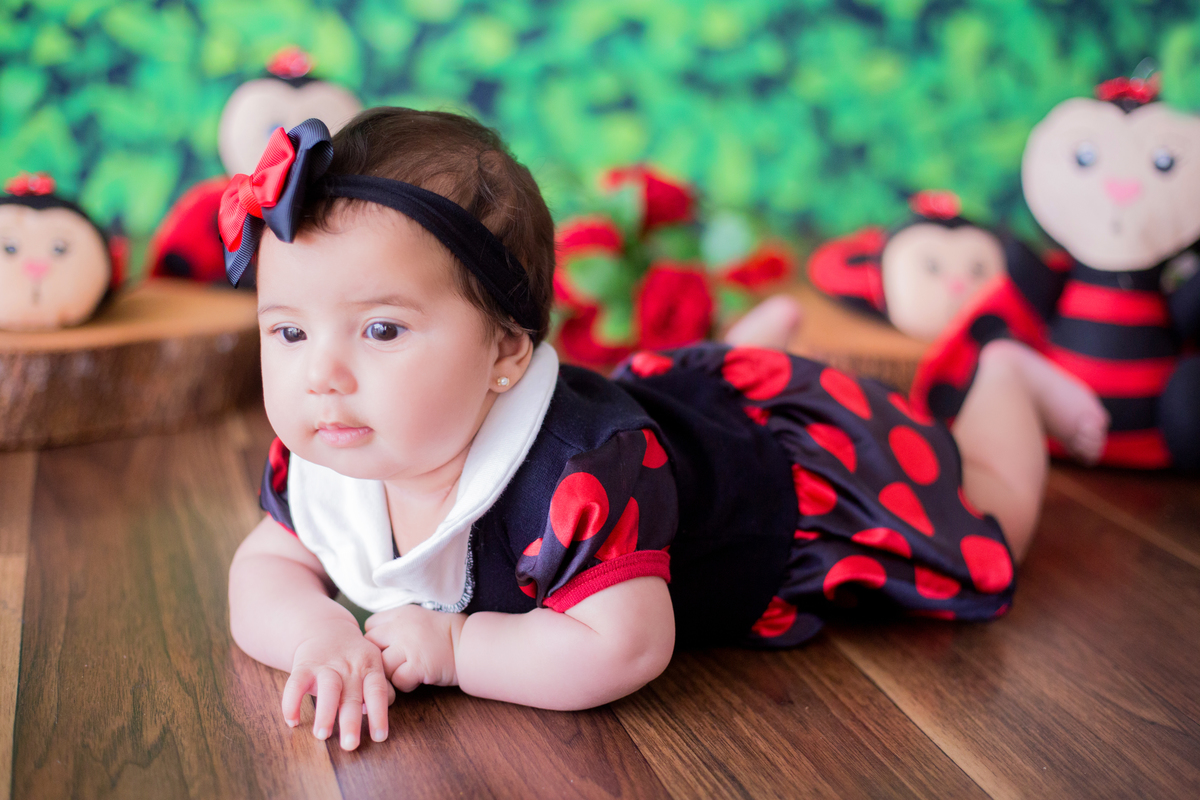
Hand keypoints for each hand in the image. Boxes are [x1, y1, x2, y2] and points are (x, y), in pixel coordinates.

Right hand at [281, 620, 395, 750]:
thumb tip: (374, 714)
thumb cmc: (354, 657)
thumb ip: (377, 688)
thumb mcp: (372, 664)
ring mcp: (326, 665)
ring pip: (327, 689)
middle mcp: (349, 667)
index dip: (379, 714)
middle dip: (351, 722)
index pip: (377, 691)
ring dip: (325, 713)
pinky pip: (296, 684)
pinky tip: (292, 721)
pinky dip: (291, 702)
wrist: (325, 628)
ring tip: (321, 735)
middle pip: (352, 696)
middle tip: (350, 745)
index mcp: (370, 667)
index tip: (379, 737)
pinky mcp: (303, 666)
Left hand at [364, 605, 466, 692]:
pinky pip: (398, 680)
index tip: (388, 647)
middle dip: (379, 657)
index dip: (376, 639)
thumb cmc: (445, 633)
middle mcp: (401, 627)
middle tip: (395, 664)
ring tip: (407, 671)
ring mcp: (408, 646)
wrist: (470, 643)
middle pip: (371, 646)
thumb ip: (396, 625)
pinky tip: (417, 678)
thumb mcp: (418, 618)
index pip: (370, 626)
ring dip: (392, 673)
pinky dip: (406, 684)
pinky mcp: (418, 665)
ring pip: (382, 666)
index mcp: (400, 613)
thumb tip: (374, 640)